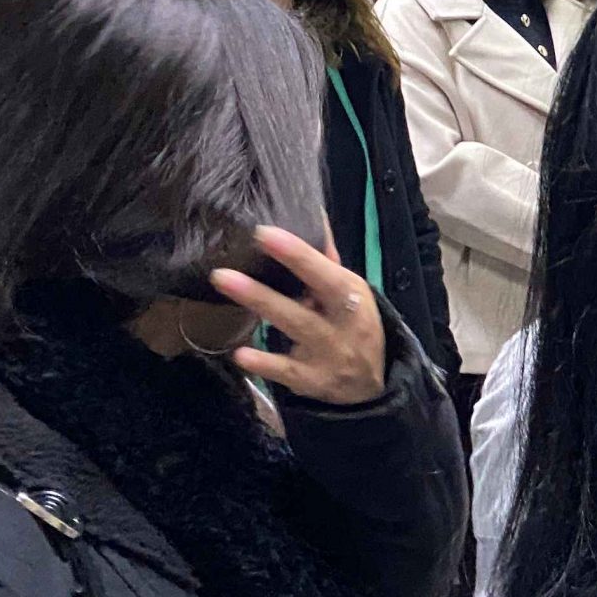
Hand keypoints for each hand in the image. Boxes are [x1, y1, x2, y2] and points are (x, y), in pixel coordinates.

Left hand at [214, 227, 385, 408]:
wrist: (374, 382)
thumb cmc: (355, 324)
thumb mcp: (350, 291)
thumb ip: (326, 260)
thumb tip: (310, 214)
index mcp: (352, 296)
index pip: (324, 273)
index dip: (297, 254)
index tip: (263, 233)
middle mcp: (342, 325)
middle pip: (305, 303)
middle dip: (267, 286)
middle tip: (223, 269)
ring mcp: (327, 354)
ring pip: (293, 328)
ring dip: (260, 306)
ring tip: (223, 284)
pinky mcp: (311, 380)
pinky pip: (286, 371)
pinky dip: (265, 365)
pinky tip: (241, 354)